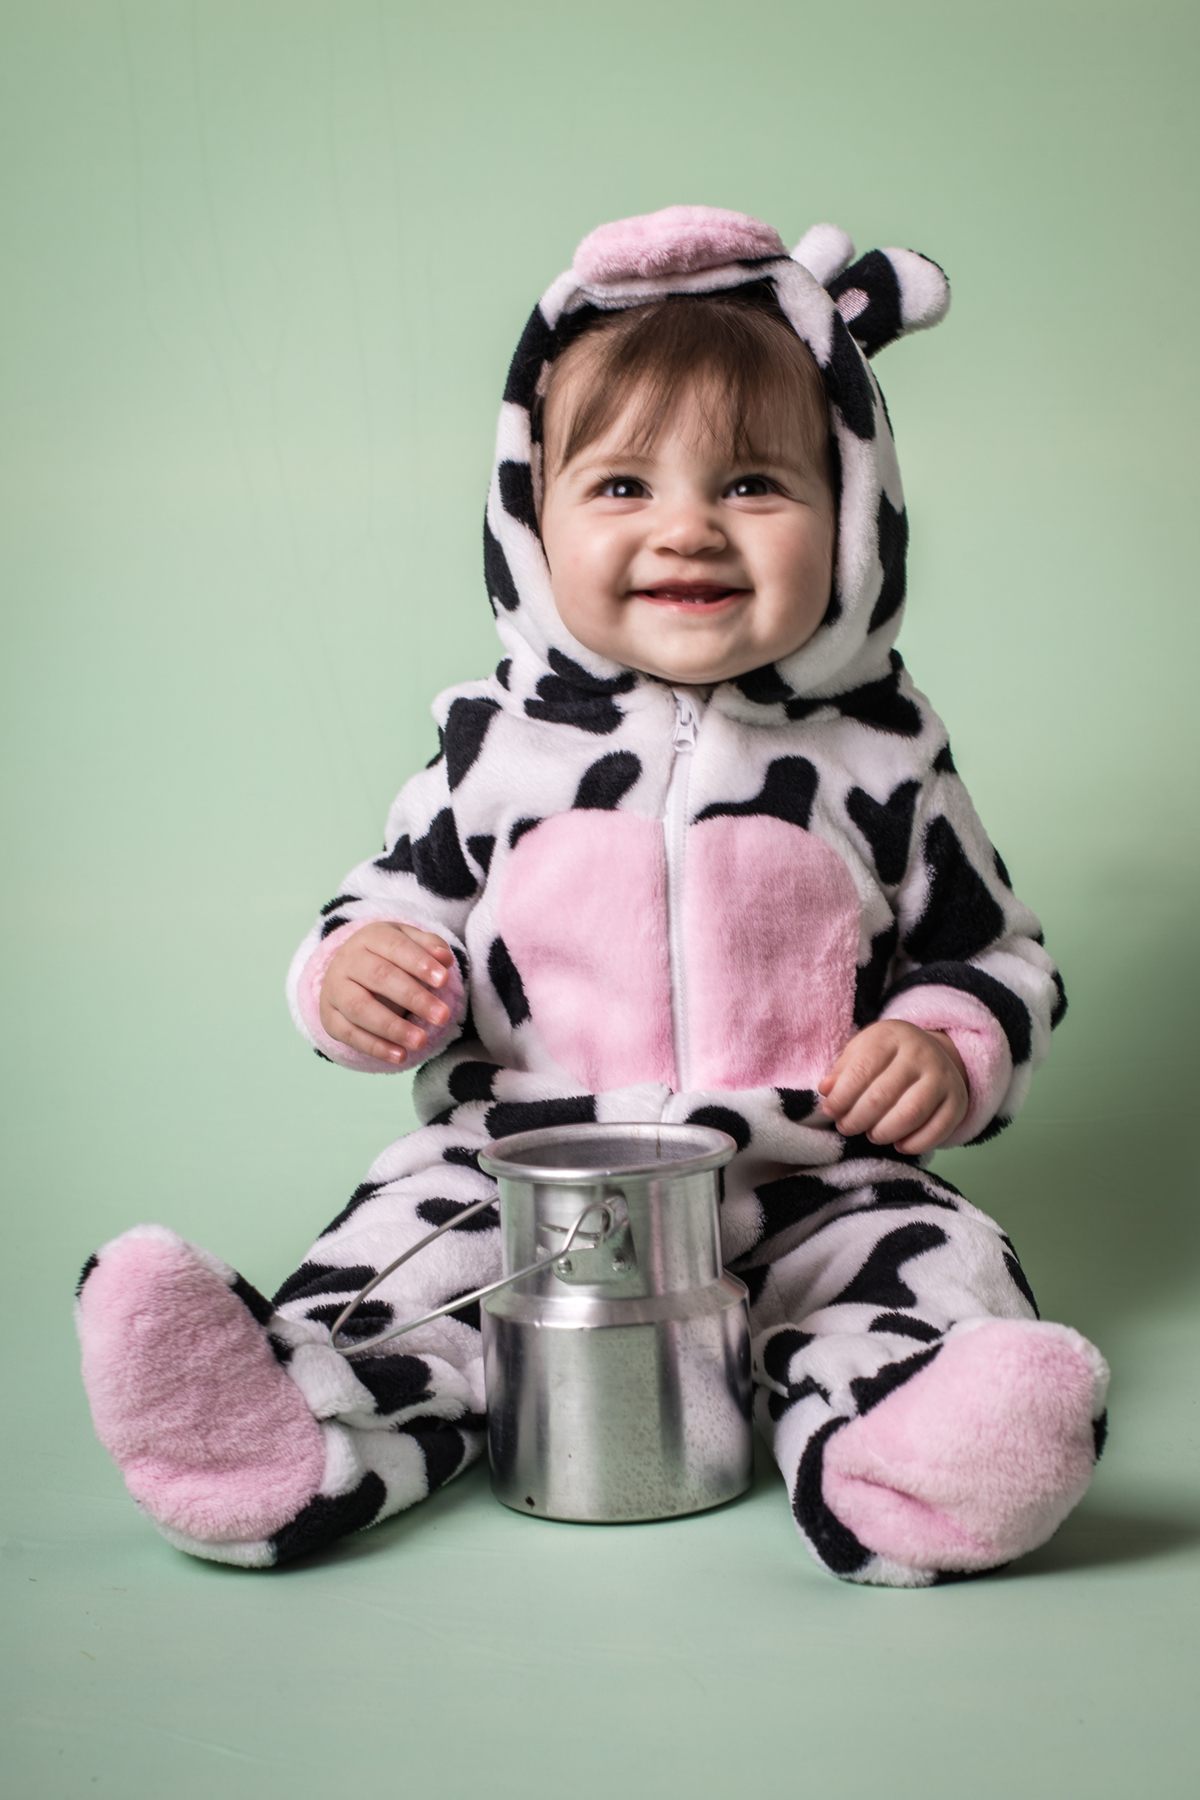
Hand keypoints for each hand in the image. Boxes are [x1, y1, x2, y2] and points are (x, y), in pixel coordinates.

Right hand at [320, 923, 455, 1065]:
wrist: (350, 971)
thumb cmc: (390, 957)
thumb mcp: (409, 942)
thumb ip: (429, 946)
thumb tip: (445, 958)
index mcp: (369, 937)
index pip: (394, 946)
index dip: (419, 963)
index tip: (444, 981)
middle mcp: (348, 961)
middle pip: (378, 976)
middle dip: (413, 997)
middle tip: (443, 1016)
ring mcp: (335, 990)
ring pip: (360, 1008)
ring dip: (392, 1027)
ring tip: (420, 1041)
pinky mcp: (330, 1018)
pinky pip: (349, 1034)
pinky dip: (375, 1047)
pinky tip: (401, 1056)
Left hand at [817, 1020, 967, 1153]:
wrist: (930, 1052)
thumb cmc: (885, 1056)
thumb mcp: (860, 1052)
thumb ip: (842, 1071)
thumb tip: (827, 1090)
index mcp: (891, 1036)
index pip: (861, 1071)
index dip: (841, 1097)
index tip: (830, 1110)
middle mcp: (921, 1053)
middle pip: (882, 1096)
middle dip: (857, 1119)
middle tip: (847, 1127)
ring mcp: (943, 1076)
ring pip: (910, 1115)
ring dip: (883, 1133)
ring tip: (871, 1134)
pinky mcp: (957, 1100)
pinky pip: (937, 1131)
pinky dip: (914, 1144)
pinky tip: (898, 1144)